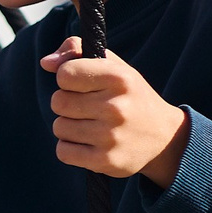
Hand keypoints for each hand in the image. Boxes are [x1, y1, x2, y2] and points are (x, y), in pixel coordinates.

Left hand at [40, 36, 191, 186]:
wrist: (165, 140)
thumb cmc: (130, 97)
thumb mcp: (114, 67)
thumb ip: (77, 52)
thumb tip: (46, 63)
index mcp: (119, 78)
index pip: (65, 74)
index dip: (68, 79)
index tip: (83, 85)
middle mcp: (116, 107)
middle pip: (58, 102)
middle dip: (67, 104)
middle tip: (88, 108)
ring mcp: (111, 136)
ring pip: (59, 128)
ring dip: (69, 128)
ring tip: (92, 126)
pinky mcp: (105, 160)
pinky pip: (63, 152)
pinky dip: (70, 149)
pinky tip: (89, 144)